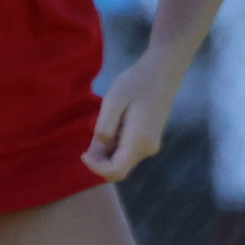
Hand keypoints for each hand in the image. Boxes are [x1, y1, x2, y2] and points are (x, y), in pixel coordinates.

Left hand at [86, 45, 187, 180]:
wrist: (161, 73)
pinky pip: (127, 151)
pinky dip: (113, 145)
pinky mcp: (148, 139)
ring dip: (105, 152)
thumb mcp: (114, 100)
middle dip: (99, 159)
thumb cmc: (136, 83)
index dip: (96, 168)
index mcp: (138, 142)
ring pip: (122, 160)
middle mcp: (146, 149)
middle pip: (118, 168)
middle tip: (89, 137)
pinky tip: (110, 124)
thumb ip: (105, 125)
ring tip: (101, 125)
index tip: (83, 153)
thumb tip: (100, 145)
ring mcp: (149, 145)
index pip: (116, 171)